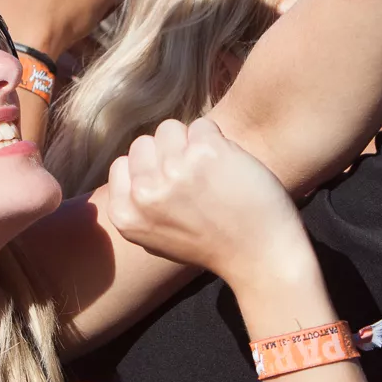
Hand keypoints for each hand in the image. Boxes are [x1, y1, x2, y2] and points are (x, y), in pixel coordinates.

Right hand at [106, 118, 310, 290]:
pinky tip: (227, 166)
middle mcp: (144, 192)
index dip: (149, 171)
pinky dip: (217, 140)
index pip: (122, 164)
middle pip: (143, 143)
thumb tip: (128, 164)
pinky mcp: (205, 152)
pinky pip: (202, 125)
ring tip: (209, 172)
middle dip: (166, 154)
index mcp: (125, 216)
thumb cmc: (209, 245)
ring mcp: (173, 170)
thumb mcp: (153, 237)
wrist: (258, 255)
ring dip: (191, 143)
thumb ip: (135, 203)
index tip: (172, 189)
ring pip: (170, 129)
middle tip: (193, 181)